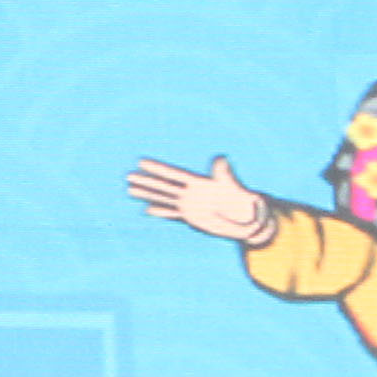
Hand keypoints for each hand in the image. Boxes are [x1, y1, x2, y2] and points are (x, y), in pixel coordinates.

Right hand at [128, 156, 277, 244]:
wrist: (247, 218)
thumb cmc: (242, 199)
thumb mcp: (232, 185)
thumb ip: (224, 173)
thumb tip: (221, 158)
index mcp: (197, 184)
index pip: (173, 174)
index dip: (157, 168)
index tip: (141, 162)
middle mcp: (190, 193)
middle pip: (164, 186)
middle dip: (146, 181)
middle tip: (128, 176)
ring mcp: (189, 204)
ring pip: (164, 198)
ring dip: (148, 195)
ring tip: (130, 190)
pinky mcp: (191, 216)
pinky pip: (172, 214)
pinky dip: (160, 212)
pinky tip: (148, 210)